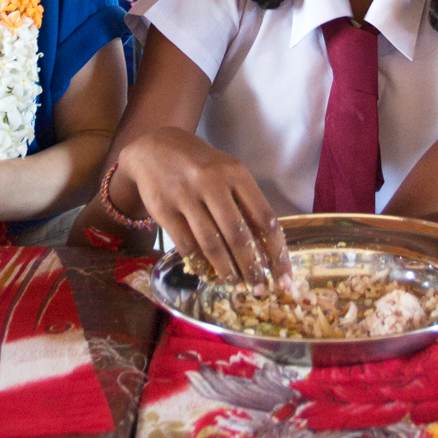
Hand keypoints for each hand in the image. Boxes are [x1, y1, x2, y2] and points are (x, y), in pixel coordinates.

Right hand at [118, 130, 286, 284]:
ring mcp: (185, 195)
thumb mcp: (227, 174)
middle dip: (252, 268)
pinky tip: (208, 273)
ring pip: (211, 244)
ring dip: (227, 271)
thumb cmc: (200, 166)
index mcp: (236, 173)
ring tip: (236, 284)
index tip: (283, 276)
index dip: (277, 252)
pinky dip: (200, 264)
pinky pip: (186, 245)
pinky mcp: (163, 209)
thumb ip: (245, 205)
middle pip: (238, 235)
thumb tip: (266, 251)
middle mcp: (212, 182)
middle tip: (260, 289)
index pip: (264, 218)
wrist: (154, 148)